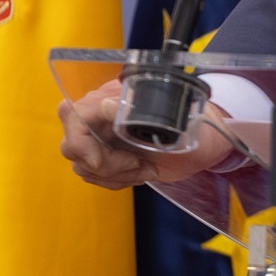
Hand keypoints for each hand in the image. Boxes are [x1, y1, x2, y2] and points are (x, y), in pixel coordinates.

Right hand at [57, 79, 236, 189]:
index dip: (86, 139)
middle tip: (138, 164)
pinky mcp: (101, 154)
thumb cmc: (193, 123)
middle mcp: (98, 112)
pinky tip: (139, 172)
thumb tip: (110, 106)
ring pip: (82, 165)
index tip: (123, 148)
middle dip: (106, 164)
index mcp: (114, 95)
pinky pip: (92, 175)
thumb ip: (145, 113)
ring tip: (146, 168)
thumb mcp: (178, 119)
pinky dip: (116, 180)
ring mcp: (97, 134)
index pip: (76, 113)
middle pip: (73, 145)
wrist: (202, 139)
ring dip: (116, 174)